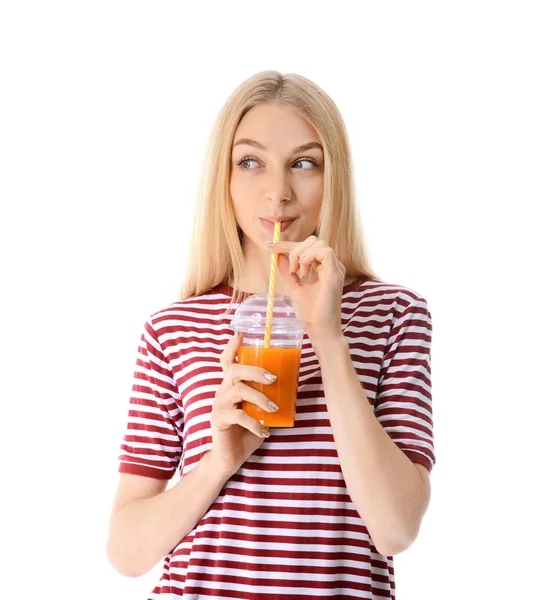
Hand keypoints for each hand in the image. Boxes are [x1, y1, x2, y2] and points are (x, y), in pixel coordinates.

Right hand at [207, 333, 275, 478]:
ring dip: (258, 397)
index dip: (232, 347)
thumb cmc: (247, 431)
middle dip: (255, 370)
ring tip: (273, 408)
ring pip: (237, 390)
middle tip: (273, 378)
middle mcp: (223, 390)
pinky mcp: (218, 419)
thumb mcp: (260, 411)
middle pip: (234, 370)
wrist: (230, 457)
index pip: (227, 361)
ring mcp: (219, 404)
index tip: (241, 335)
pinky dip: (255, 423)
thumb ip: (268, 397)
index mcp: (231, 385)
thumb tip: (292, 385)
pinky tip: (265, 431)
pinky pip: (238, 415)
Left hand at [264, 235, 345, 342]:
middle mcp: (331, 265)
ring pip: (318, 243)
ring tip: (296, 272)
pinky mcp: (335, 274)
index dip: (287, 244)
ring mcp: (335, 268)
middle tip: (288, 268)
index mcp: (324, 267)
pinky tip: (303, 272)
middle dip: (293, 248)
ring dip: (300, 254)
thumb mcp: (294, 287)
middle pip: (313, 240)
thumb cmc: (310, 313)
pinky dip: (309, 257)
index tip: (269, 246)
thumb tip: (276, 255)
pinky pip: (324, 252)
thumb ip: (287, 271)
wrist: (320, 330)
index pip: (307, 246)